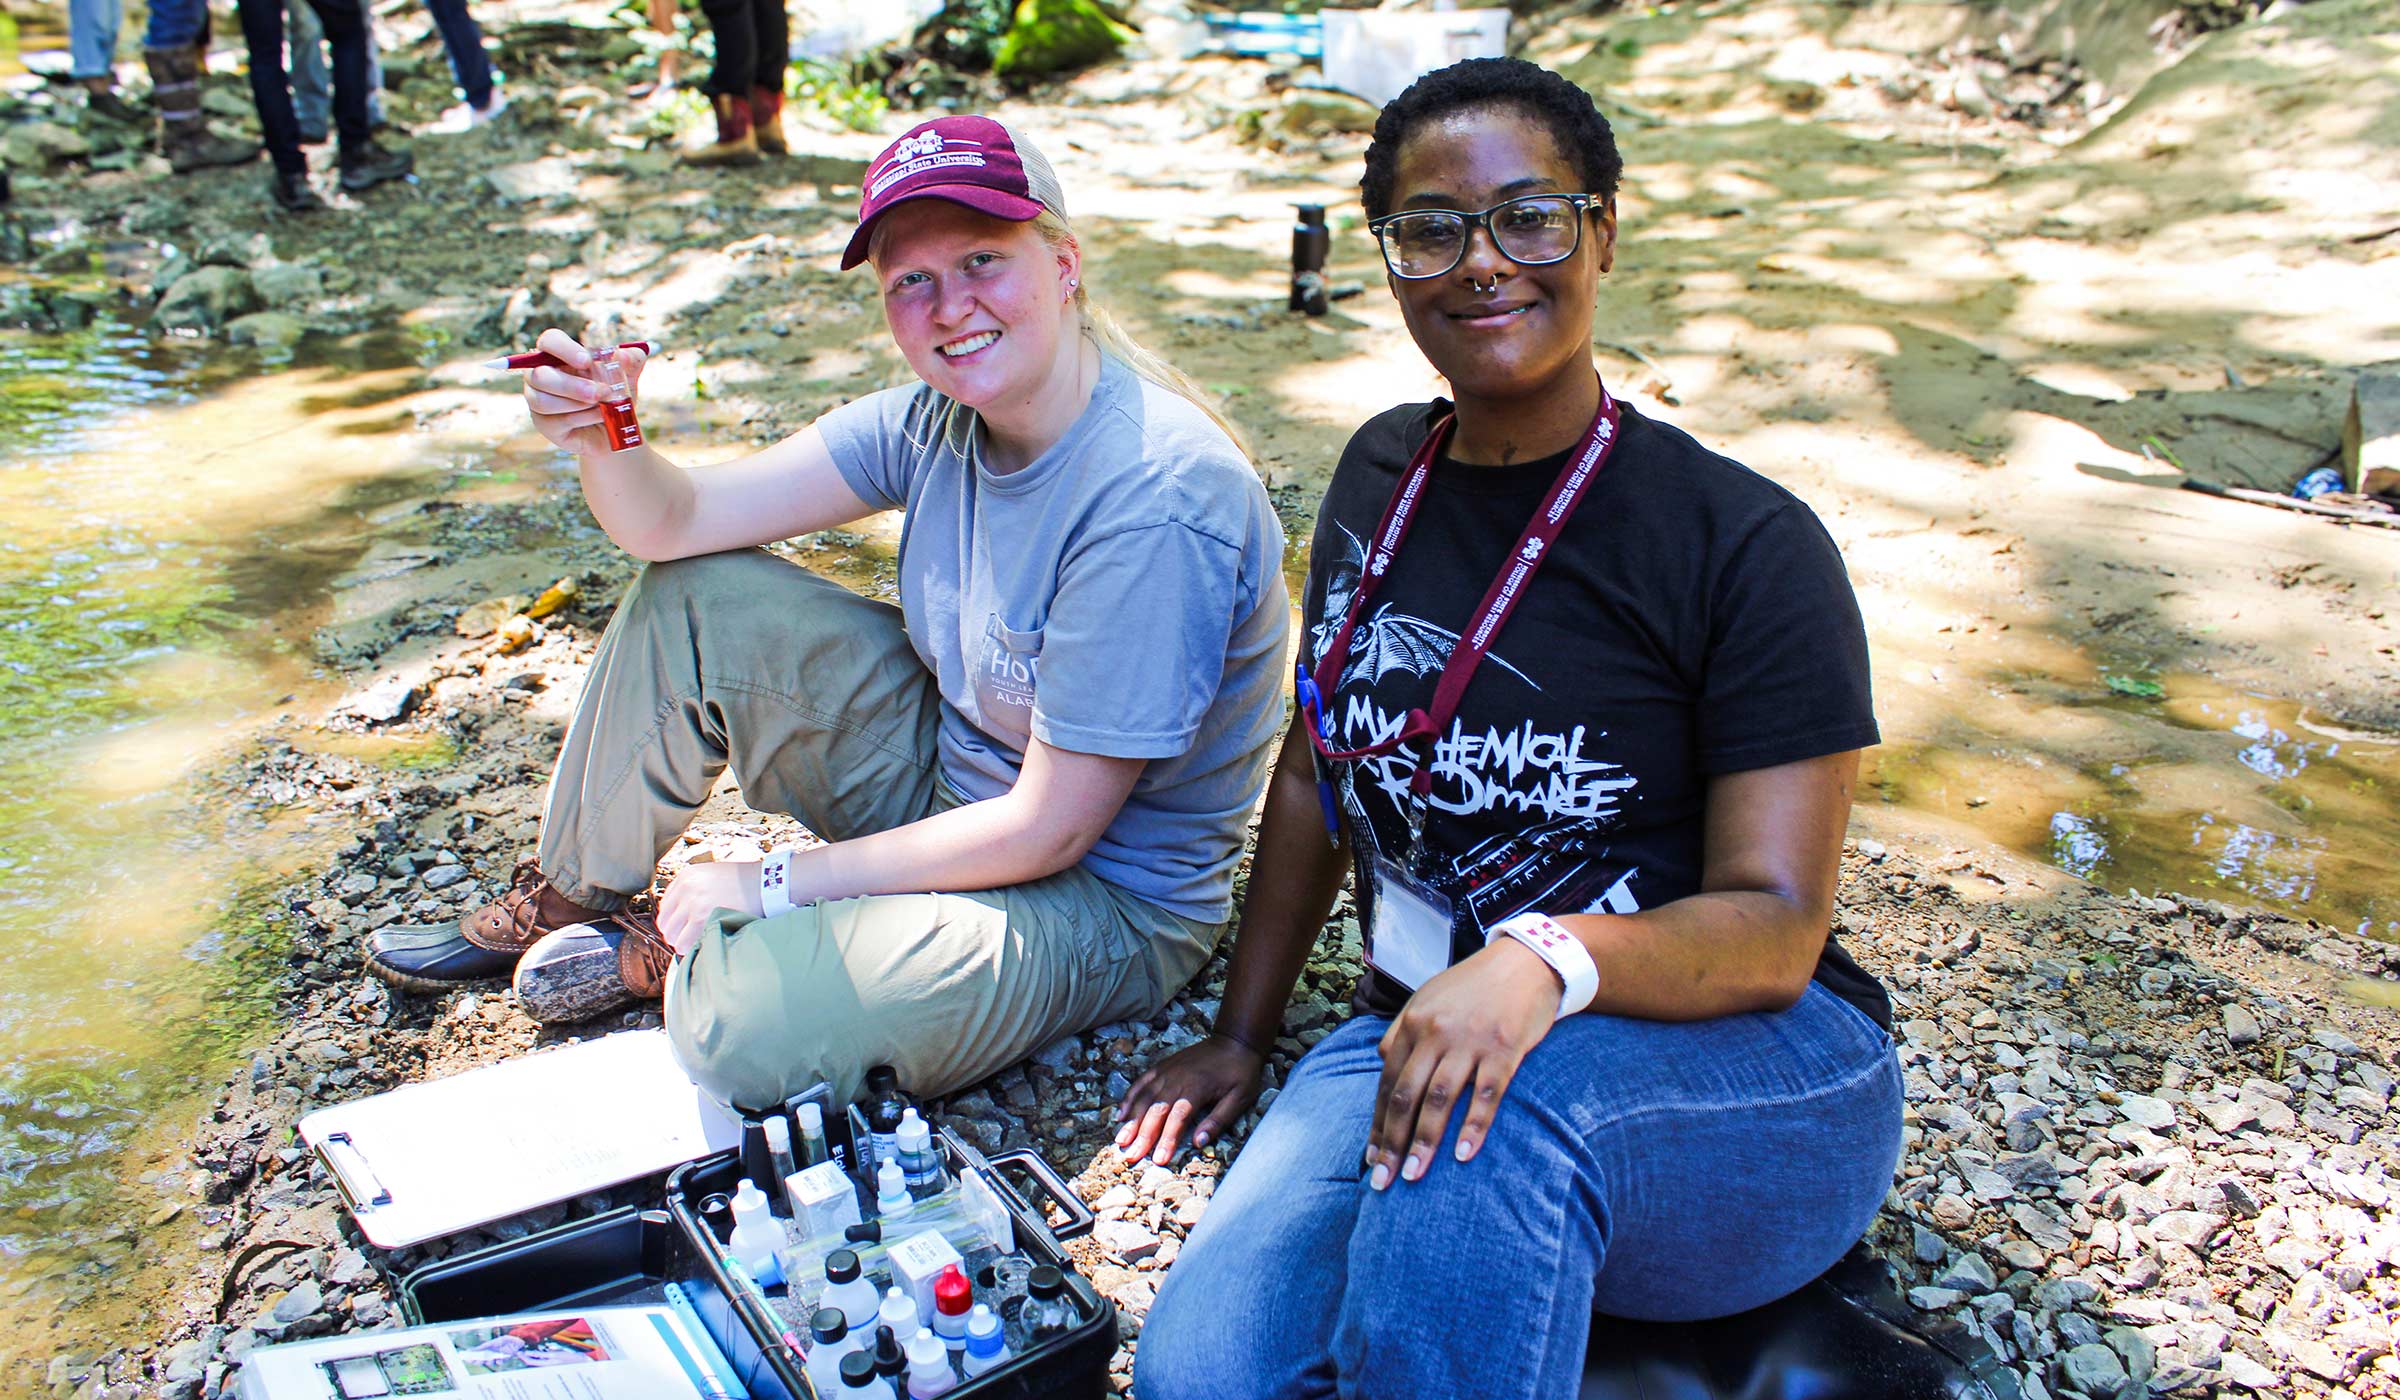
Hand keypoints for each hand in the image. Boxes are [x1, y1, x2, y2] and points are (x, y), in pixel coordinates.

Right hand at [521, 326, 646, 456]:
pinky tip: (599, 416)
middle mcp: (541, 375)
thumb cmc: (613, 394)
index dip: (564, 349)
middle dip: (572, 386)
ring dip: (578, 404)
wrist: (616, 427)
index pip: (549, 341)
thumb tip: (625, 355)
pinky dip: (583, 419)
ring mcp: (538, 400)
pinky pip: (558, 421)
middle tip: (601, 392)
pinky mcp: (544, 424)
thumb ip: (631, 360)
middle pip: (540, 375)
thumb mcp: (627, 376)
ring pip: (543, 401)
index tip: (586, 361)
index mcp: (558, 355)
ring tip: (603, 406)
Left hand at [657, 859, 761, 955]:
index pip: (665, 906)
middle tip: (689, 940)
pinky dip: (692, 948)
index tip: (681, 929)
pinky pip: (686, 942)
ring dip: (683, 943)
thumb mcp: (715, 875)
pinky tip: (704, 946)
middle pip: (665, 922)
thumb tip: (685, 914)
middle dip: (676, 935)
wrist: (769, 882)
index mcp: (687, 876)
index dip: (673, 921)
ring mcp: (693, 902)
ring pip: (673, 935)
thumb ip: (696, 890)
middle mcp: (686, 888)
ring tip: (698, 945)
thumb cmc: (748, 882)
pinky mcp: (702, 917)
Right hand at [1113, 1034, 1266, 1164]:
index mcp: (1197, 1088)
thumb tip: (1199, 1143)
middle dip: (1142, 1135)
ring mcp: (1166, 1071)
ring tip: (1120, 1139)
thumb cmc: (1240, 1071)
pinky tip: (1121, 1114)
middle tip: (1130, 1156)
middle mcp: (1177, 1079)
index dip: (1166, 1140)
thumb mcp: (1240, 1097)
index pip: (1177, 1119)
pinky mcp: (1162, 1066)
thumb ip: (1219, 1120)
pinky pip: (1141, 1082)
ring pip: (1144, 1097)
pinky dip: (1129, 1098)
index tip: (1158, 1160)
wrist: (1234, 1040)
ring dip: (1131, 1119)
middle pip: (1155, 1110)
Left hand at [1365, 938, 1559, 1188]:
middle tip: (1383, 1180)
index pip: (1387, 1082)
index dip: (1377, 1123)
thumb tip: (1382, 1063)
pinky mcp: (1505, 1050)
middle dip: (1392, 1141)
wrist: (1526, 962)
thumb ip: (1402, 1031)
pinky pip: (1486, 1095)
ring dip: (1425, 1142)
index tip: (1371, 1157)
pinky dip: (1473, 1127)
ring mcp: (1471, 1042)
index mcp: (1413, 1023)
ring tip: (1414, 1175)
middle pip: (1406, 1095)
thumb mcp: (1428, 998)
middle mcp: (1436, 1033)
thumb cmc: (1473, 985)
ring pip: (1440, 1100)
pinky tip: (1462, 1155)